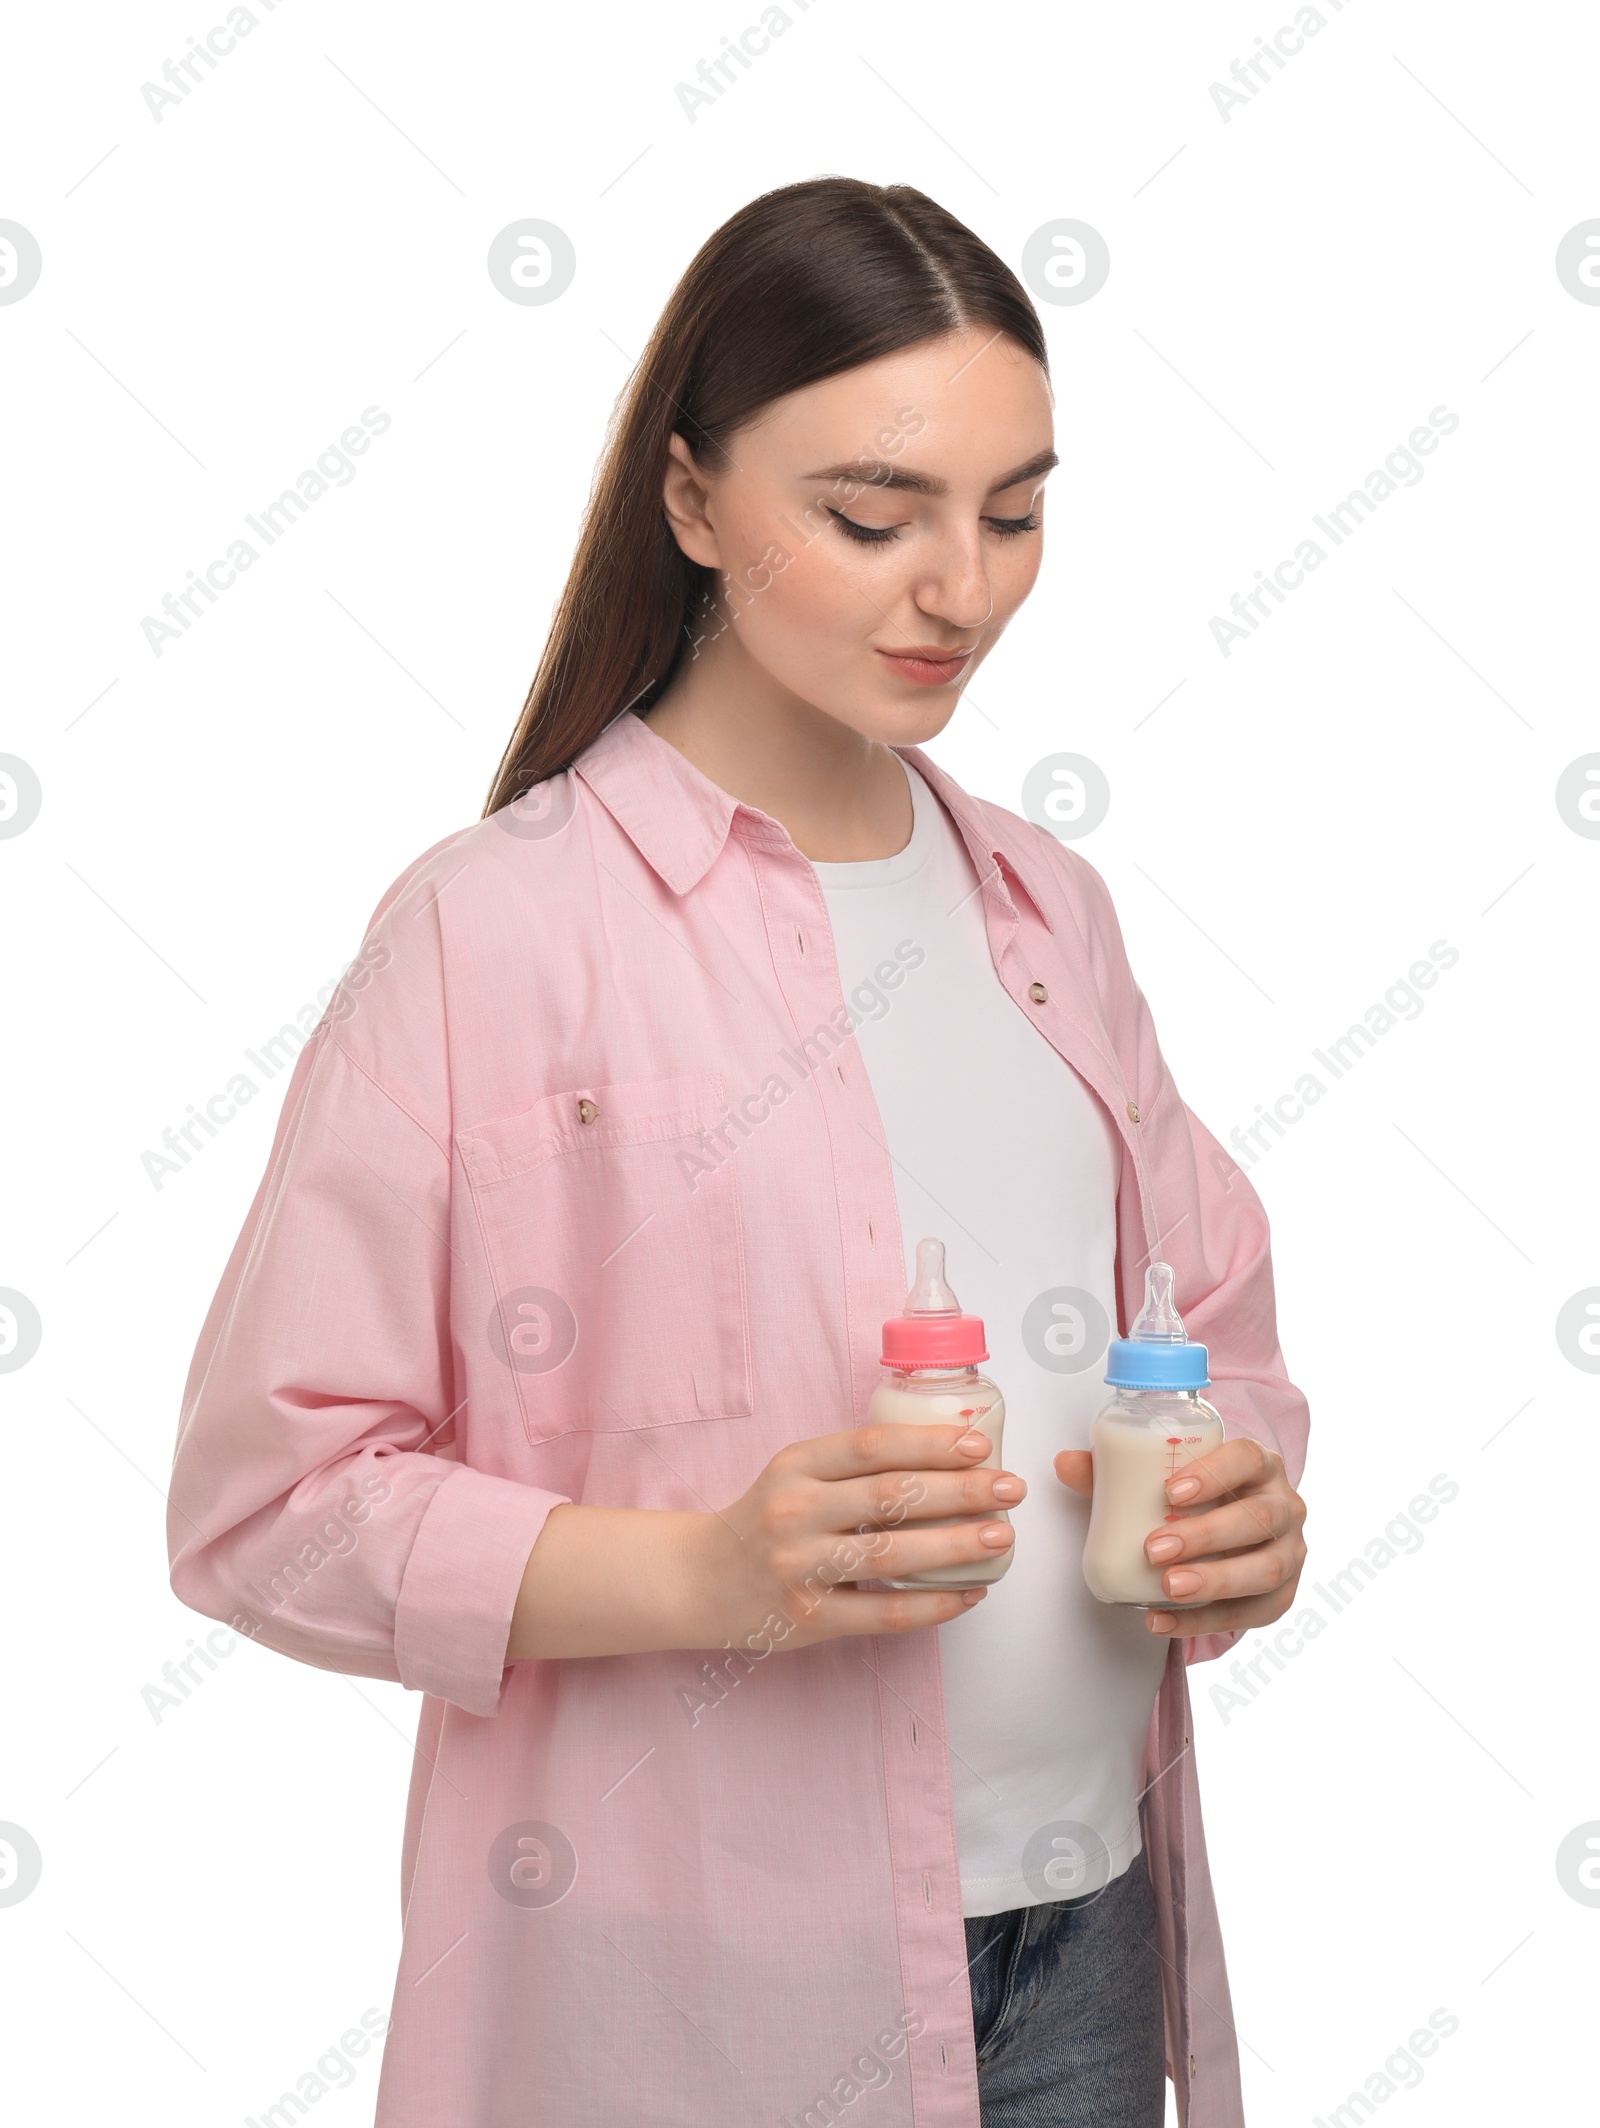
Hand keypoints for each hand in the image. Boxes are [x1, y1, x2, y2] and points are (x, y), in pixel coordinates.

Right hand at [692, 1421, 1024, 1652]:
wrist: (699, 1579)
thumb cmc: (765, 1520)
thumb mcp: (795, 1475)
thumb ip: (853, 1467)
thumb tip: (948, 1459)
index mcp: (796, 1466)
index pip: (871, 1446)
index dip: (929, 1443)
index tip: (978, 1447)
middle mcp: (794, 1512)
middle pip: (891, 1496)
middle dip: (961, 1490)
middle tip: (1010, 1488)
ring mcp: (799, 1568)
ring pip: (891, 1553)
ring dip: (956, 1544)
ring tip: (1000, 1536)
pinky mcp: (810, 1619)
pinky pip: (884, 1614)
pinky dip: (934, 1604)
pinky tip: (969, 1593)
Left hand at [1054, 1436, 1305, 1638]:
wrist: (1234, 1535)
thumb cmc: (1196, 1499)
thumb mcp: (1161, 1479)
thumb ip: (1116, 1471)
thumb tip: (1065, 1463)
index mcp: (1259, 1464)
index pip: (1248, 1458)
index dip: (1215, 1473)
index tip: (1170, 1493)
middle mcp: (1285, 1505)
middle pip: (1258, 1518)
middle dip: (1207, 1536)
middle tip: (1155, 1550)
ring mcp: (1291, 1552)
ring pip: (1264, 1569)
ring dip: (1215, 1581)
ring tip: (1167, 1589)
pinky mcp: (1283, 1596)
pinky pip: (1253, 1613)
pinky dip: (1206, 1621)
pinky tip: (1164, 1622)